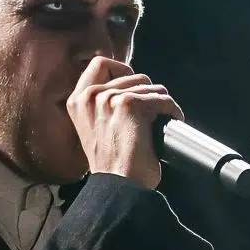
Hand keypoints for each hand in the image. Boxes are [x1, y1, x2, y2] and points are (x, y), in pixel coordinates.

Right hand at [65, 55, 184, 189]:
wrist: (118, 186)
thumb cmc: (111, 166)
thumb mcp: (94, 127)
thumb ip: (101, 105)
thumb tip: (129, 86)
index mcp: (77, 101)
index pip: (99, 63)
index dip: (120, 69)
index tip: (133, 85)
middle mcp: (90, 96)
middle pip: (131, 73)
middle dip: (146, 91)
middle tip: (152, 110)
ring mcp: (110, 98)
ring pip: (149, 86)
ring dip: (160, 103)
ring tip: (161, 120)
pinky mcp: (131, 104)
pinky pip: (162, 99)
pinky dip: (172, 110)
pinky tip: (172, 121)